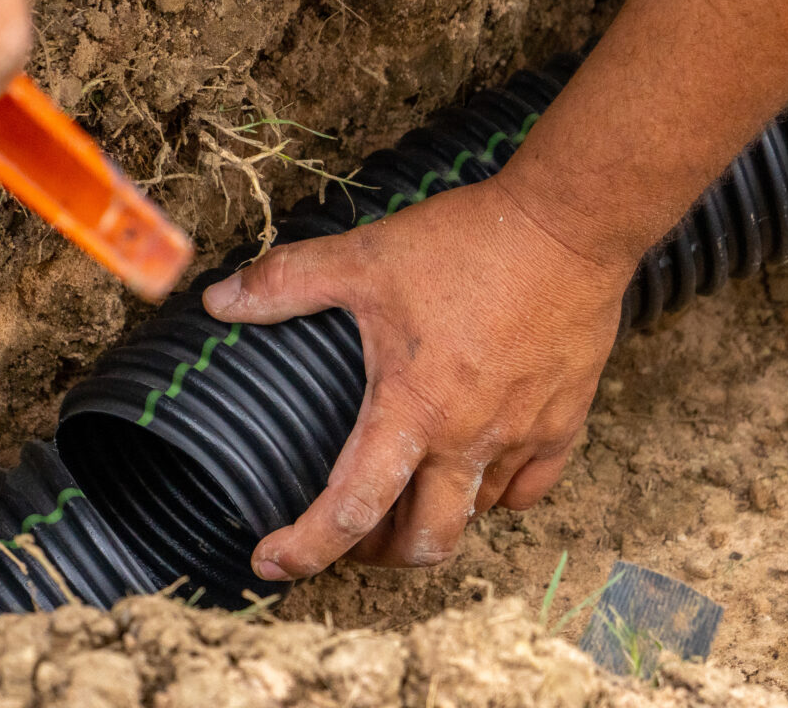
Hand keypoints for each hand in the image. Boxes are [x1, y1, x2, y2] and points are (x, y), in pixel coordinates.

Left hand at [203, 176, 636, 579]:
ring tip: (404, 498)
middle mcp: (468, 440)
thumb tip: (218, 300)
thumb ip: (286, 282)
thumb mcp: (363, 259)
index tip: (270, 563)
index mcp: (412, 411)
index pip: (351, 509)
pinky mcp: (565, 422)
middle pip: (425, 542)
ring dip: (433, 521)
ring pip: (476, 518)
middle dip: (377, 555)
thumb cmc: (469, 244)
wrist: (570, 224)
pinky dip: (496, 494)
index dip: (304, 550)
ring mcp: (522, 438)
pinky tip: (475, 470)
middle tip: (347, 536)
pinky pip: (529, 488)